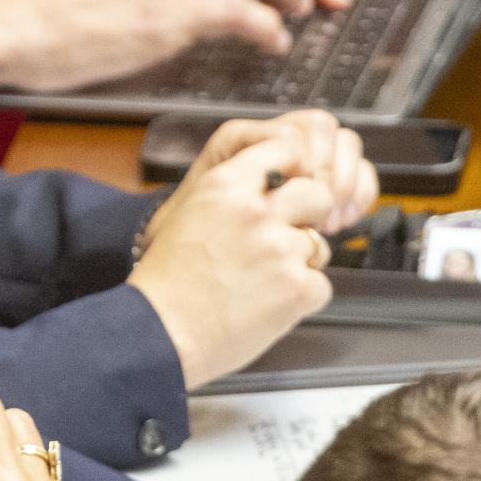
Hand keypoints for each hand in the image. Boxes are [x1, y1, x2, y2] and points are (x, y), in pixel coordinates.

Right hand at [129, 111, 378, 385]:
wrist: (160, 332)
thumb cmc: (169, 282)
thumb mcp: (189, 213)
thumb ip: (233, 196)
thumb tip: (277, 189)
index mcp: (224, 185)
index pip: (284, 148)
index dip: (293, 170)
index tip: (287, 188)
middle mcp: (255, 210)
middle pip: (317, 193)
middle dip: (309, 216)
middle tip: (284, 239)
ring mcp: (279, 249)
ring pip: (319, 244)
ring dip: (301, 263)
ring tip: (262, 282)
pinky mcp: (296, 287)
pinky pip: (320, 286)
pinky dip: (301, 299)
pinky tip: (267, 305)